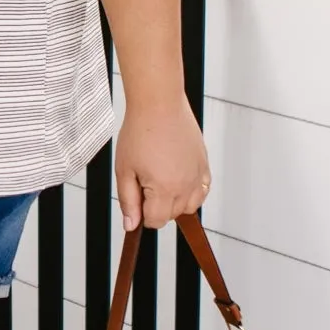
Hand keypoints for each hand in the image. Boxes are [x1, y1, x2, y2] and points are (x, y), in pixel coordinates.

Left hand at [114, 96, 210, 230]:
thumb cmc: (140, 132)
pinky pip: (203, 190)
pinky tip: (178, 178)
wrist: (159, 104)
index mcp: (164, 188)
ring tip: (161, 181)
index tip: (137, 199)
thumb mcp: (124, 170)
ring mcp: (198, 175)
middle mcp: (186, 185)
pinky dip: (192, 192)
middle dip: (156, 207)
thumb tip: (131, 225)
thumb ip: (128, 201)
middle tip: (145, 182)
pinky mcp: (204, 164)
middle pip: (172, 215)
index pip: (156, 221)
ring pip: (190, 206)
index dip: (142, 214)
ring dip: (175, 201)